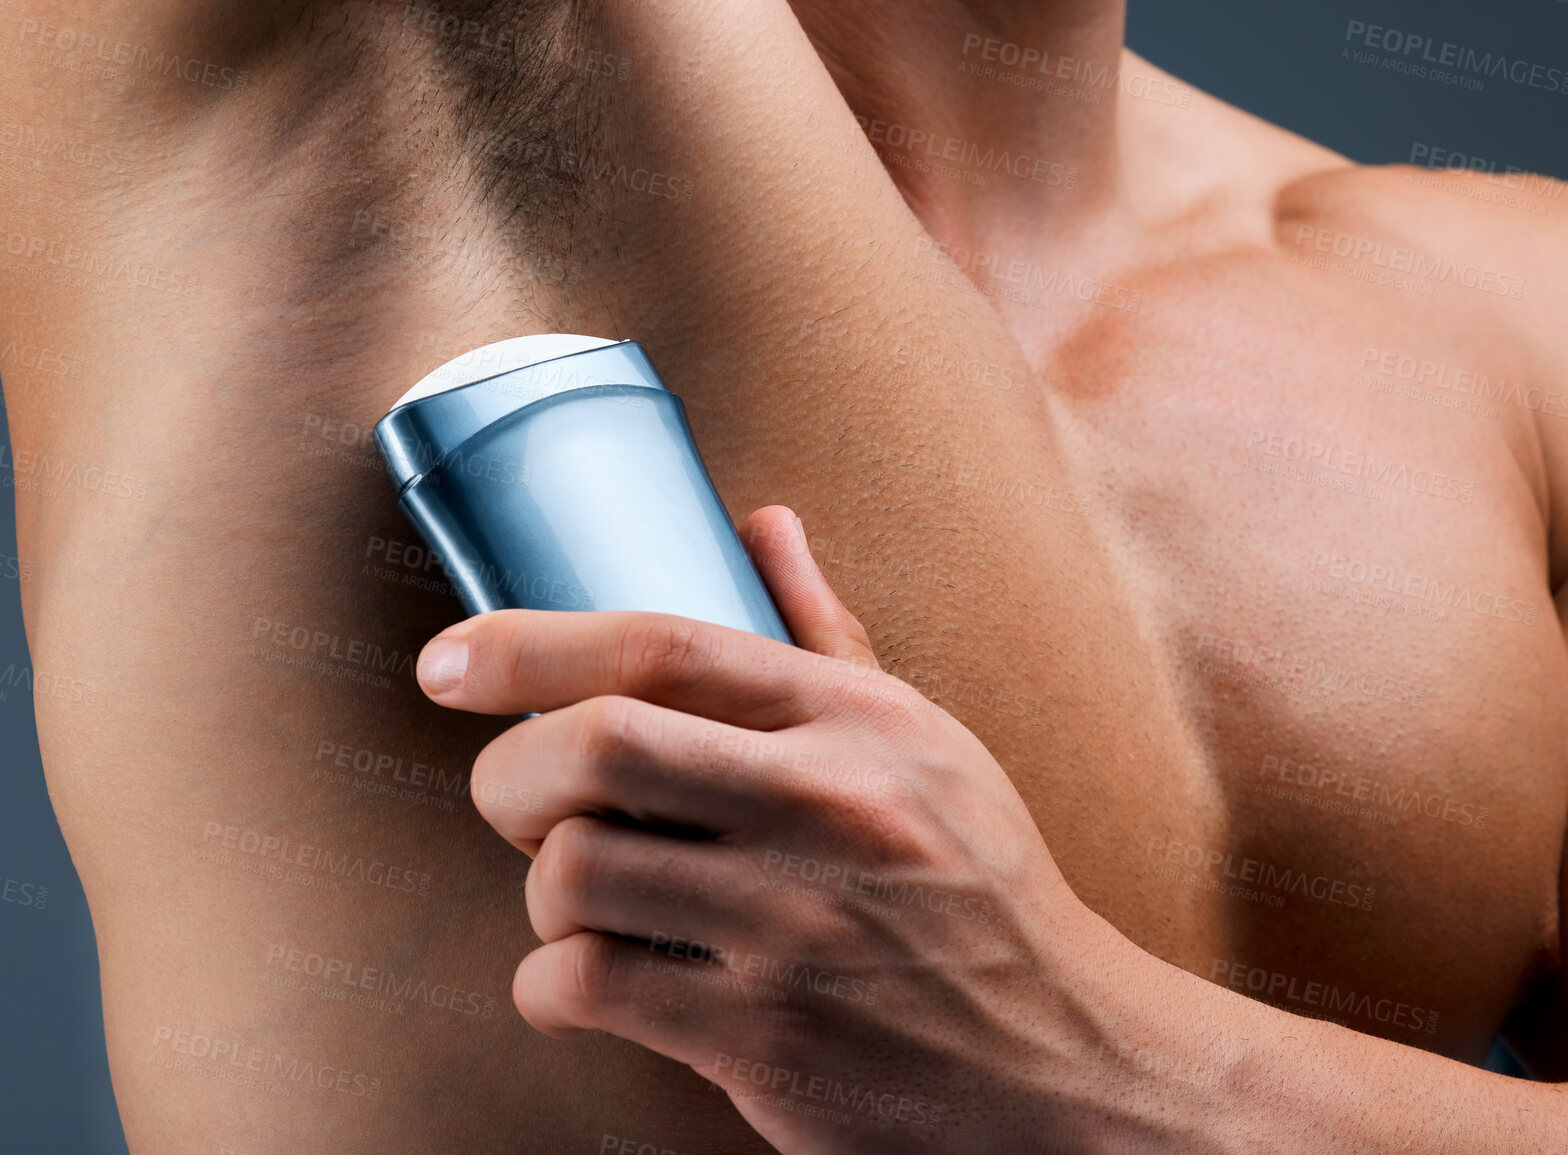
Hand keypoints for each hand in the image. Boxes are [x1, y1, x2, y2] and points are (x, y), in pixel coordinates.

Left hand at [416, 507, 1149, 1153]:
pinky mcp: (764, 1039)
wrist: (1062, 1060)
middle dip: (510, 771)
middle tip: (517, 796)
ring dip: (541, 887)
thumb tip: (762, 524)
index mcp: (859, 722)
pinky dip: (552, 983)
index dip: (530, 641)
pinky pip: (586, 987)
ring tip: (581, 897)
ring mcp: (794, 930)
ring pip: (571, 875)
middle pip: (593, 747)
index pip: (665, 645)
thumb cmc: (981, 889)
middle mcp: (827, 810)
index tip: (449, 660)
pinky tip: (593, 981)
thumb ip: (830, 635)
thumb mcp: (927, 743)